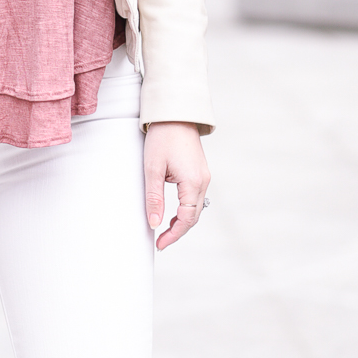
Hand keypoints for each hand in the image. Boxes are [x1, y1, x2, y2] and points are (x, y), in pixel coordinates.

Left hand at [144, 122, 209, 250]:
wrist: (175, 113)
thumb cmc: (162, 138)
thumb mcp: (153, 170)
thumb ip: (154, 199)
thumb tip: (155, 224)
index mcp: (193, 182)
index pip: (186, 219)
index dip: (173, 235)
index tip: (159, 244)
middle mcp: (203, 181)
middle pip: (193, 217)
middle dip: (177, 231)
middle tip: (160, 242)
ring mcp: (204, 176)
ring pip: (195, 208)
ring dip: (182, 221)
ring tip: (164, 230)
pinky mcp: (200, 172)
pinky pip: (195, 198)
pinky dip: (185, 210)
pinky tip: (172, 214)